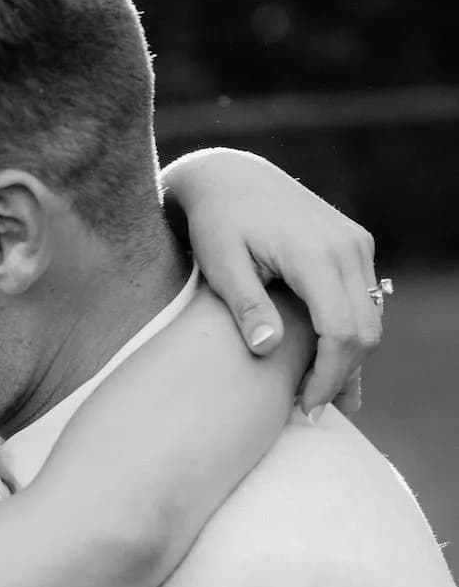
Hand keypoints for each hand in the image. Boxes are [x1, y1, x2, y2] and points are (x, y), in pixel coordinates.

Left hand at [162, 147, 381, 415]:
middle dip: (341, 375)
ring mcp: (356, 244)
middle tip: (309, 409)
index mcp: (314, 253)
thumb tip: (266, 349)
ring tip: (317, 393)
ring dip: (349, 359)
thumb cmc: (217, 222)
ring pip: (370, 317)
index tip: (304, 407)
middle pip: (364, 330)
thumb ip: (245, 305)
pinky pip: (365, 300)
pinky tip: (326, 363)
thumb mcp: (220, 264)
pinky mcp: (354, 245)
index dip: (326, 377)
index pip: (340, 331)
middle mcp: (346, 246)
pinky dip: (351, 334)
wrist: (230, 177)